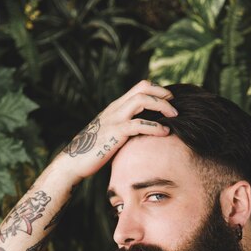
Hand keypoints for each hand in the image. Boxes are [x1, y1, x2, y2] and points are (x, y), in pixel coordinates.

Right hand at [55, 80, 176, 184]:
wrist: (74, 162)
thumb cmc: (93, 152)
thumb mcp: (112, 135)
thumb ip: (126, 130)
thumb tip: (143, 135)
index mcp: (116, 107)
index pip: (140, 87)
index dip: (158, 90)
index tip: (170, 101)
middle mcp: (115, 108)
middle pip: (143, 87)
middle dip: (163, 93)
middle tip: (176, 105)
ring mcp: (114, 119)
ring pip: (142, 100)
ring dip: (162, 106)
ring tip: (175, 116)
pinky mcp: (115, 133)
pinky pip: (138, 124)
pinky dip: (155, 126)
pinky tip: (165, 132)